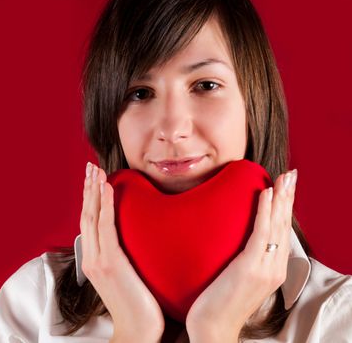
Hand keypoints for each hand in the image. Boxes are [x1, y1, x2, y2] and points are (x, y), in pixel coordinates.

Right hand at [80, 162, 164, 341]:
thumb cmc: (140, 306)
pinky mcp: (110, 263)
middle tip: (90, 166)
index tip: (94, 179)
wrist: (138, 332)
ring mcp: (99, 260)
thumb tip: (138, 239)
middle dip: (88, 188)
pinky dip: (104, 205)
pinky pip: (105, 227)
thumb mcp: (130, 277)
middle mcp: (93, 257)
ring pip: (92, 217)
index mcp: (96, 259)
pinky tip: (106, 188)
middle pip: (87, 215)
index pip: (90, 221)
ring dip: (93, 191)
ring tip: (94, 170)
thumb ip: (127, 257)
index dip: (90, 198)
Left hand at [185, 169, 297, 341]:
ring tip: (284, 178)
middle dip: (288, 197)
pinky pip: (261, 234)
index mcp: (271, 269)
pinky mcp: (251, 268)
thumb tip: (233, 240)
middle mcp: (274, 268)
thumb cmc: (217, 304)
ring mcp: (265, 268)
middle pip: (283, 225)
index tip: (285, 186)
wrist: (212, 329)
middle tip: (291, 174)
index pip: (280, 232)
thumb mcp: (235, 278)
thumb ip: (242, 260)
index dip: (284, 208)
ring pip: (276, 226)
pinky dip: (265, 212)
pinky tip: (266, 194)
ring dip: (281, 199)